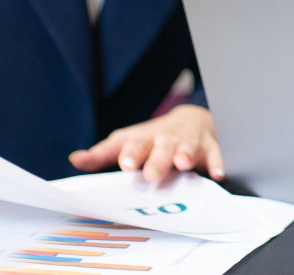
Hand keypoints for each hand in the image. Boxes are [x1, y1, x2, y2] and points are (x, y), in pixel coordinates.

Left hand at [69, 104, 224, 182]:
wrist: (192, 119)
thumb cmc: (154, 138)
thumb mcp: (128, 140)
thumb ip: (102, 154)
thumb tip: (75, 160)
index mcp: (145, 139)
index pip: (135, 144)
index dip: (131, 153)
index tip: (126, 164)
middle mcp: (167, 140)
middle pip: (162, 149)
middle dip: (157, 160)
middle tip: (151, 174)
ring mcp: (189, 143)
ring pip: (187, 149)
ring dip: (185, 156)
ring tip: (182, 165)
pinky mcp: (210, 148)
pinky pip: (216, 155)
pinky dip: (218, 163)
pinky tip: (218, 174)